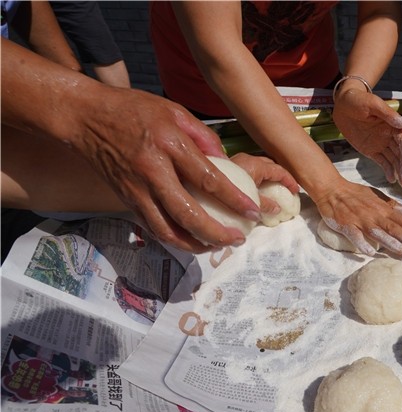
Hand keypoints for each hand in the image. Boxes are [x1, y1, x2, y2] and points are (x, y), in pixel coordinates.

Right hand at [75, 86, 262, 252]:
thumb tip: (227, 163)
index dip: (234, 200)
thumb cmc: (131, 109)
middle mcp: (152, 172)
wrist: (84, 117)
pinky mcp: (126, 200)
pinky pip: (153, 228)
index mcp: (169, 145)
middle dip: (217, 233)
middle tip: (239, 239)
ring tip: (217, 246)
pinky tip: (191, 241)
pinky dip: (174, 239)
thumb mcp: (174, 111)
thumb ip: (203, 137)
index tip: (253, 212)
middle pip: (189, 214)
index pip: (208, 180)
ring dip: (195, 244)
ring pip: (168, 230)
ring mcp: (136, 190)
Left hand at [229, 153, 299, 214]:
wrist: (197, 185)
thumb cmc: (226, 192)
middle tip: (286, 189)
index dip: (289, 181)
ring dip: (268, 177)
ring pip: (259, 166)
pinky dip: (256, 178)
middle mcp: (246, 160)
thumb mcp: (250, 200)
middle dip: (280, 176)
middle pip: (270, 165)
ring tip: (273, 189)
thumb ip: (265, 204)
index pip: (279, 170)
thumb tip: (277, 209)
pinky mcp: (228, 168)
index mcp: (254, 166)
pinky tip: (256, 189)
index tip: (295, 191)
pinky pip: (249, 170)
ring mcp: (236, 162)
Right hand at [314, 178, 401, 255]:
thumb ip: (394, 206)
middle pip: (394, 228)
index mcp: (383, 209)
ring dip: (390, 242)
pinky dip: (362, 244)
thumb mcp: (377, 197)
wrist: (332, 190)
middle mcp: (374, 215)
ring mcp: (361, 221)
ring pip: (377, 232)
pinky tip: (370, 253)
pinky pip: (355, 236)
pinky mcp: (347, 225)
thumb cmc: (355, 194)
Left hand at [332, 89, 401, 184]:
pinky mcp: (372, 150)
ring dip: (399, 171)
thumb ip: (389, 115)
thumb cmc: (358, 100)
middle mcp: (390, 136)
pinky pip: (382, 162)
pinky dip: (388, 171)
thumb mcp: (373, 104)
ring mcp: (381, 144)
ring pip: (393, 159)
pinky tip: (392, 180)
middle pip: (401, 153)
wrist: (342, 104)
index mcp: (393, 125)